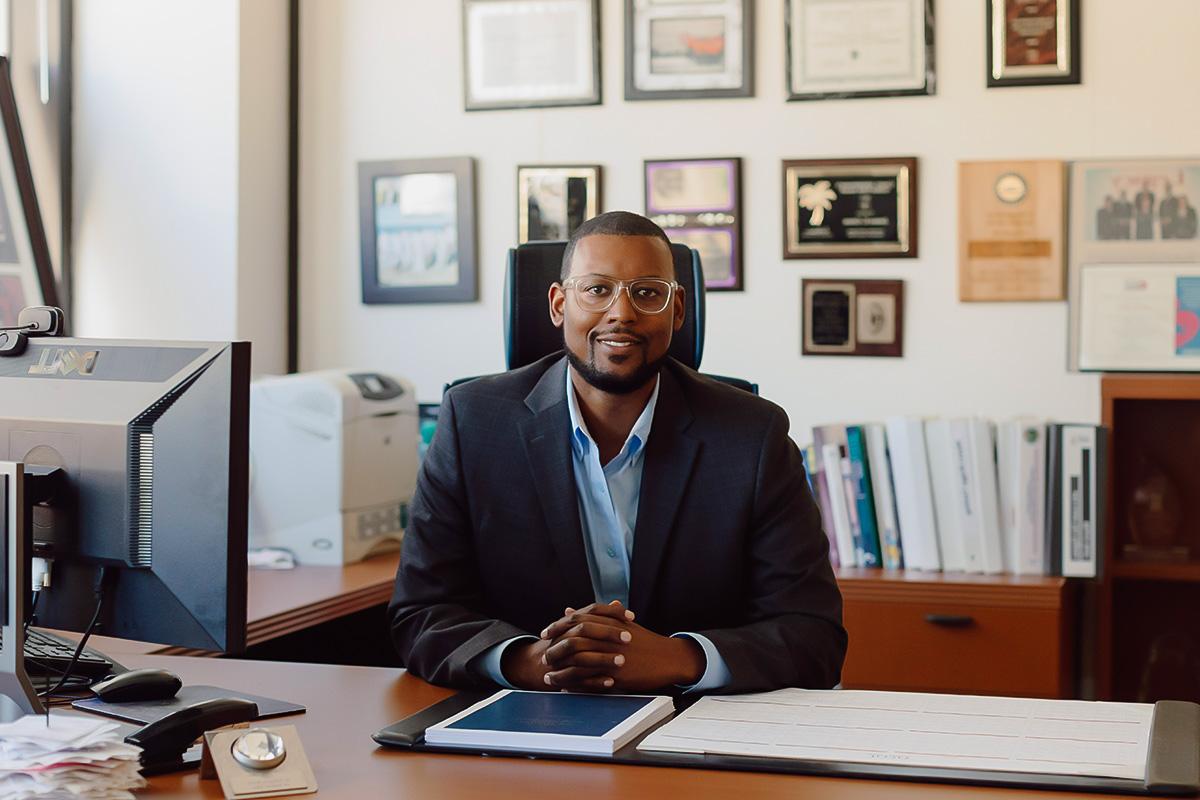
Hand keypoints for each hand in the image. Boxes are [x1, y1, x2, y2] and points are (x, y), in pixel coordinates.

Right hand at [500, 602, 632, 690]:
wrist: (540, 663)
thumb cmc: (570, 643)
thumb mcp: (583, 628)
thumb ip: (600, 618)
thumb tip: (617, 603)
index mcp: (571, 622)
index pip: (592, 610)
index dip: (612, 611)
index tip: (631, 617)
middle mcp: (563, 635)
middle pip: (585, 629)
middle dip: (608, 633)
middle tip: (629, 637)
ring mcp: (560, 656)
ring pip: (580, 655)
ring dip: (602, 659)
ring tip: (622, 661)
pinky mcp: (561, 676)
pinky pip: (578, 679)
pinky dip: (595, 681)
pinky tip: (611, 682)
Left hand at [540, 601, 705, 692]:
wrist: (668, 657)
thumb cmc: (644, 641)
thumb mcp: (620, 624)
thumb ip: (593, 617)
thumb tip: (568, 609)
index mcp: (609, 622)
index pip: (576, 620)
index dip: (558, 627)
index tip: (545, 633)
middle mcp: (609, 637)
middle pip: (573, 641)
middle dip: (555, 650)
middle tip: (544, 657)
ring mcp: (613, 656)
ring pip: (579, 663)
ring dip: (561, 671)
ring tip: (549, 678)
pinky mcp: (618, 674)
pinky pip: (592, 681)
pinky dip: (576, 685)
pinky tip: (567, 689)